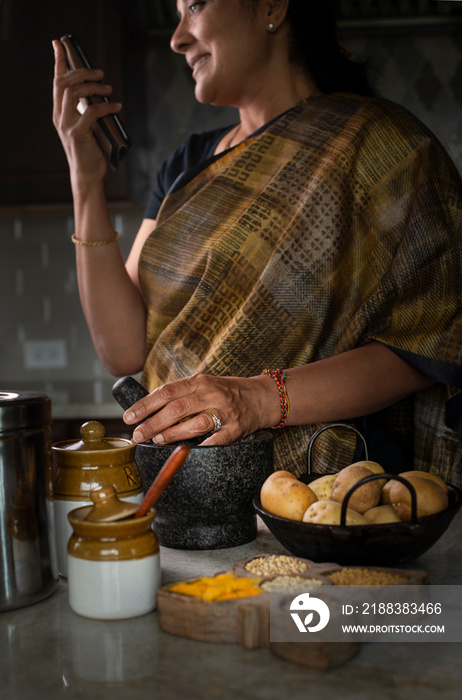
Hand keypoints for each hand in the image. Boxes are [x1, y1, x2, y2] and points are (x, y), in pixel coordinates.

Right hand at [52, 40, 121, 187]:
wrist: (87, 175)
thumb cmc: (90, 151)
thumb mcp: (86, 127)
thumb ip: (87, 111)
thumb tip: (101, 93)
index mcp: (59, 112)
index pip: (56, 81)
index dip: (58, 61)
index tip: (59, 44)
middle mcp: (59, 116)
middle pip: (64, 83)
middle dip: (82, 72)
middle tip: (100, 73)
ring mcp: (66, 125)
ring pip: (73, 93)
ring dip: (93, 87)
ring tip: (108, 89)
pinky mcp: (77, 134)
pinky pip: (90, 112)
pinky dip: (105, 106)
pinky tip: (116, 107)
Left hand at [123, 373, 280, 445]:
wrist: (261, 397)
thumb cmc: (226, 392)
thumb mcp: (204, 384)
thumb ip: (181, 393)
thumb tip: (148, 408)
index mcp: (200, 381)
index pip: (166, 392)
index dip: (145, 404)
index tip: (129, 416)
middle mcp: (211, 394)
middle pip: (176, 409)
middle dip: (152, 423)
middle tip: (138, 434)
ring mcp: (224, 412)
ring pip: (194, 424)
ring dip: (172, 434)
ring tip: (157, 440)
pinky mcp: (235, 429)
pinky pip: (214, 440)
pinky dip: (199, 446)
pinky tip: (186, 451)